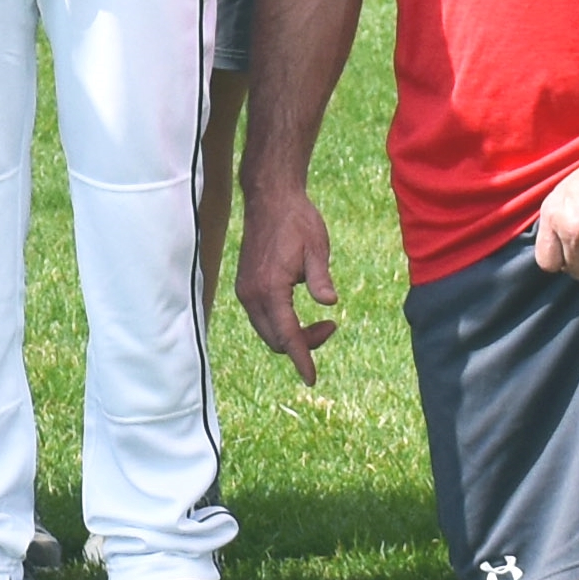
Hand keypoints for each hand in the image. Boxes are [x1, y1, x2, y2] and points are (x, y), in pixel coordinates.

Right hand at [235, 184, 342, 384]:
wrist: (270, 200)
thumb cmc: (297, 222)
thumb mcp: (317, 248)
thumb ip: (320, 278)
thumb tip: (329, 303)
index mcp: (269, 287)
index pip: (286, 334)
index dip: (302, 358)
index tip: (312, 379)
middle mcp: (251, 294)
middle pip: (275, 340)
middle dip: (302, 345)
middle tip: (332, 327)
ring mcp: (246, 290)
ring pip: (268, 331)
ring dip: (292, 336)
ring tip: (323, 323)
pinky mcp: (247, 286)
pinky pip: (263, 318)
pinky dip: (282, 324)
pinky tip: (301, 313)